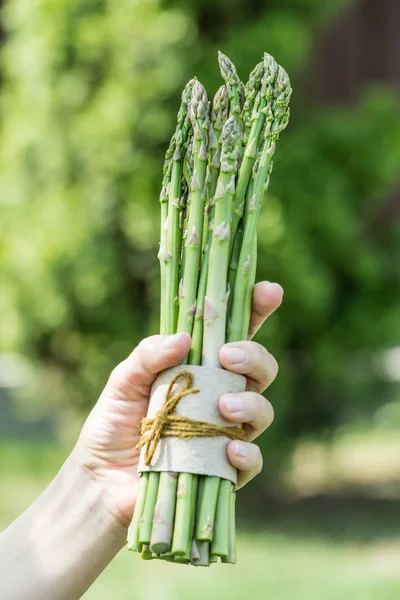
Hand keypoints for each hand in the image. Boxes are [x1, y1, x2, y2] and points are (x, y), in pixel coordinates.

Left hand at [75, 281, 282, 527]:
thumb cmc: (113, 424)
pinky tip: (229, 450)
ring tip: (224, 407)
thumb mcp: (122, 382)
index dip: (256, 310)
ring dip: (251, 403)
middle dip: (255, 356)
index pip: (235, 335)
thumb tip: (184, 339)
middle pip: (260, 369)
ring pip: (262, 410)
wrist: (100, 482)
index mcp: (199, 369)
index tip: (268, 291)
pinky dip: (247, 454)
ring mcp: (225, 433)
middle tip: (228, 357)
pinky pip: (253, 460)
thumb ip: (147, 356)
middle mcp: (219, 396)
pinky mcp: (223, 471)